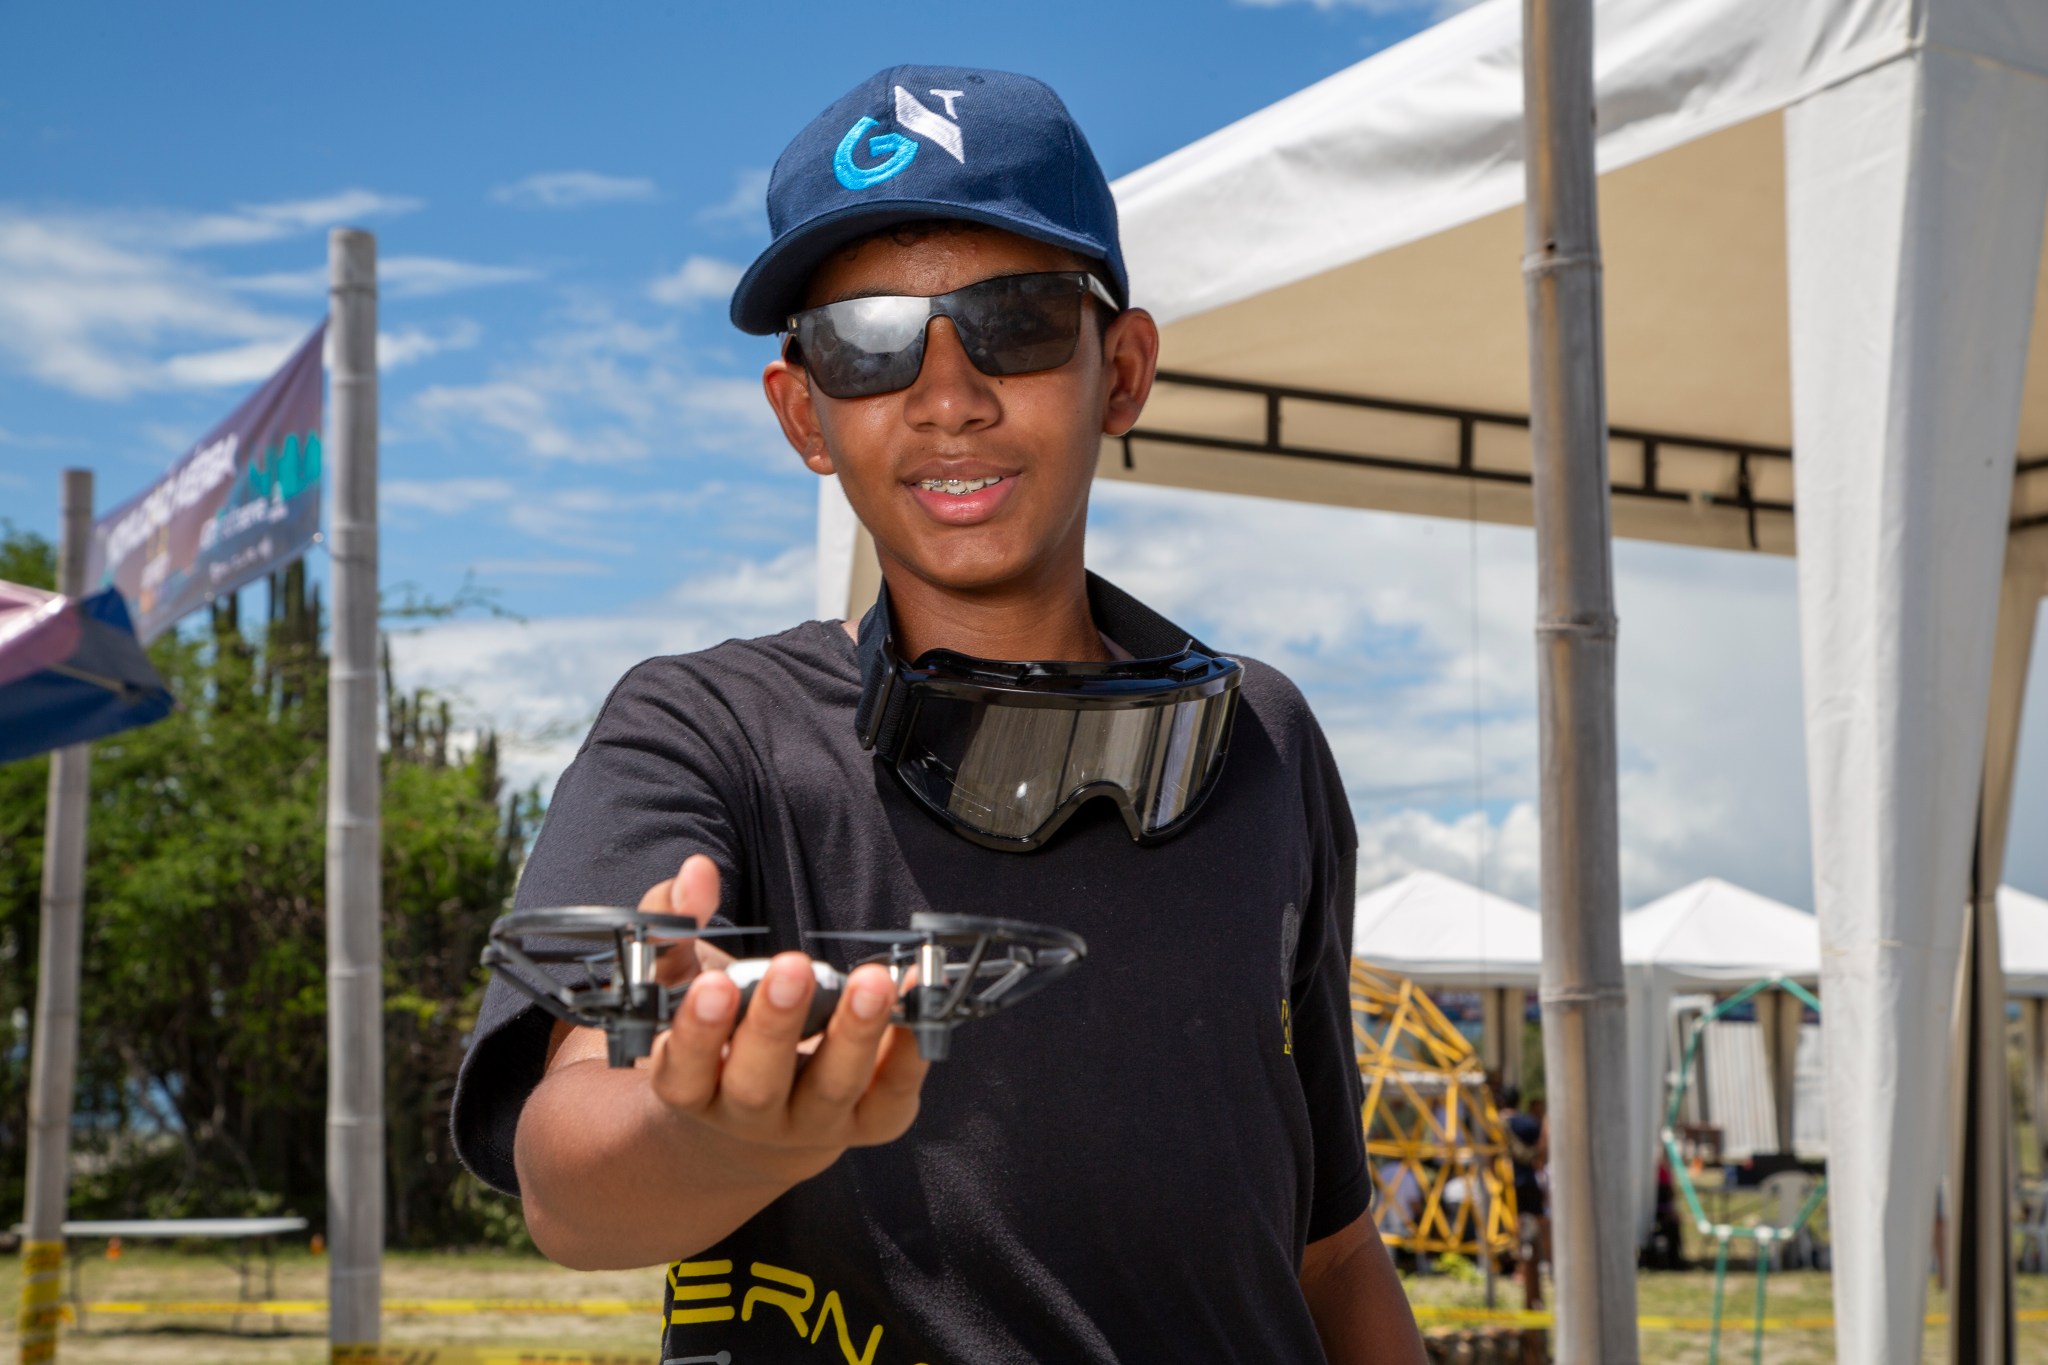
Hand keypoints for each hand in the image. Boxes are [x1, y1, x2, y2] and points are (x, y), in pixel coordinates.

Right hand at [637, 855, 929, 1186]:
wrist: (760, 1113)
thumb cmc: (718, 1025)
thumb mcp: (680, 976)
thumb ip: (674, 921)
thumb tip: (697, 873)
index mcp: (690, 1084)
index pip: (683, 1070)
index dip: (698, 1032)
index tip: (715, 984)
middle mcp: (746, 1115)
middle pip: (757, 1086)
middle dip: (776, 1026)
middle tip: (793, 967)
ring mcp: (810, 1124)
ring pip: (831, 1090)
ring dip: (854, 1033)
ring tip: (871, 980)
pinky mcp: (867, 1122)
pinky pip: (892, 1091)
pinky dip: (909, 1046)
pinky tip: (914, 993)